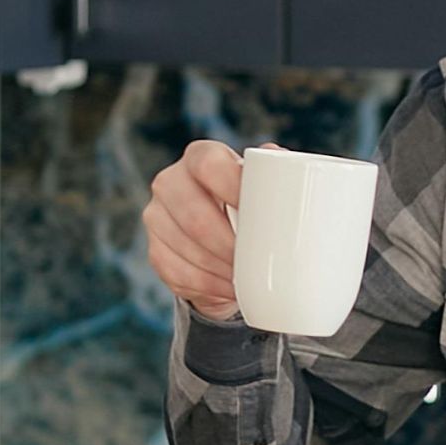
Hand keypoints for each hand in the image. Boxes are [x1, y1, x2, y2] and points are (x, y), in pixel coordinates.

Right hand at [142, 141, 275, 319]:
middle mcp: (171, 182)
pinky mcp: (156, 251)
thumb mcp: (270, 185)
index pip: (208, 164)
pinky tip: (229, 288)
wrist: (229, 237)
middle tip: (258, 261)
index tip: (257, 210)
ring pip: (185, 246)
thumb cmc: (257, 205)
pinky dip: (208, 284)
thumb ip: (280, 172)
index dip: (231, 186)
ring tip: (247, 277)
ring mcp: (157, 217)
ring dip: (220, 267)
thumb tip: (289, 163)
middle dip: (228, 243)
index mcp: (202, 157)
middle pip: (193, 214)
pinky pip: (177, 271)